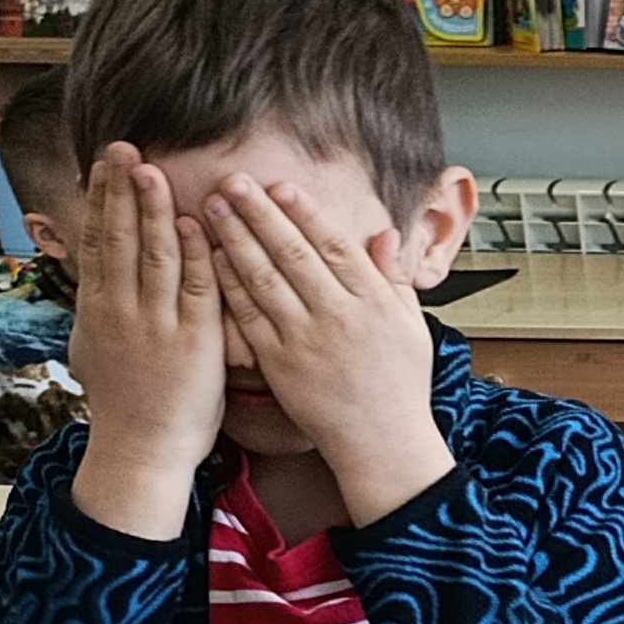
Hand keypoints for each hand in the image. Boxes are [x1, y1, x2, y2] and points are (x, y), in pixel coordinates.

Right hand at [65, 144, 225, 538]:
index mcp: (98, 310)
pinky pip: (197, 289)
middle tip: (122, 147)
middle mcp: (120, 311)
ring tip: (150, 170)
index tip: (102, 164)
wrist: (140, 451)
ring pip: (154, 256)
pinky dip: (198, 254)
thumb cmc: (126, 404)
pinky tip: (199, 222)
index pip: (97, 243)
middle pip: (119, 240)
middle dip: (120, 191)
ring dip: (153, 210)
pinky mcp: (193, 342)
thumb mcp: (96, 350)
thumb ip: (99, 311)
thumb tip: (92, 281)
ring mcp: (155, 325)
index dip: (100, 201)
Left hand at [201, 179, 453, 525]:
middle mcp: (339, 315)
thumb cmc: (400, 386)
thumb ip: (395, 279)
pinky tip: (211, 258)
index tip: (280, 187)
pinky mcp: (280, 362)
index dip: (304, 212)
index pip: (334, 245)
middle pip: (293, 253)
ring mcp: (306, 339)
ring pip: (265, 278)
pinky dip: (229, 284)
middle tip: (232, 182)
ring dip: (236, 239)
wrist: (382, 441)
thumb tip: (385, 235)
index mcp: (373, 302)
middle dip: (260, 213)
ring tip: (213, 208)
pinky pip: (250, 315)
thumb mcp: (412, 327)